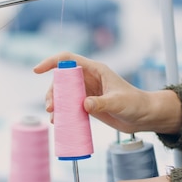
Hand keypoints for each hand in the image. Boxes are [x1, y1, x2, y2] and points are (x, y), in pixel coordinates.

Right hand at [33, 52, 181, 134]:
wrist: (144, 117)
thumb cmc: (136, 104)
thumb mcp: (119, 103)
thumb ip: (102, 103)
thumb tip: (84, 104)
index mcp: (95, 70)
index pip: (68, 60)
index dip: (51, 62)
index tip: (37, 70)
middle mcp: (89, 79)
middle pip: (61, 80)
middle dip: (52, 92)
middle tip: (51, 107)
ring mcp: (87, 92)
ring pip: (63, 94)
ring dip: (55, 104)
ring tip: (54, 118)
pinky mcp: (87, 105)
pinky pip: (69, 106)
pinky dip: (62, 113)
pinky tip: (59, 122)